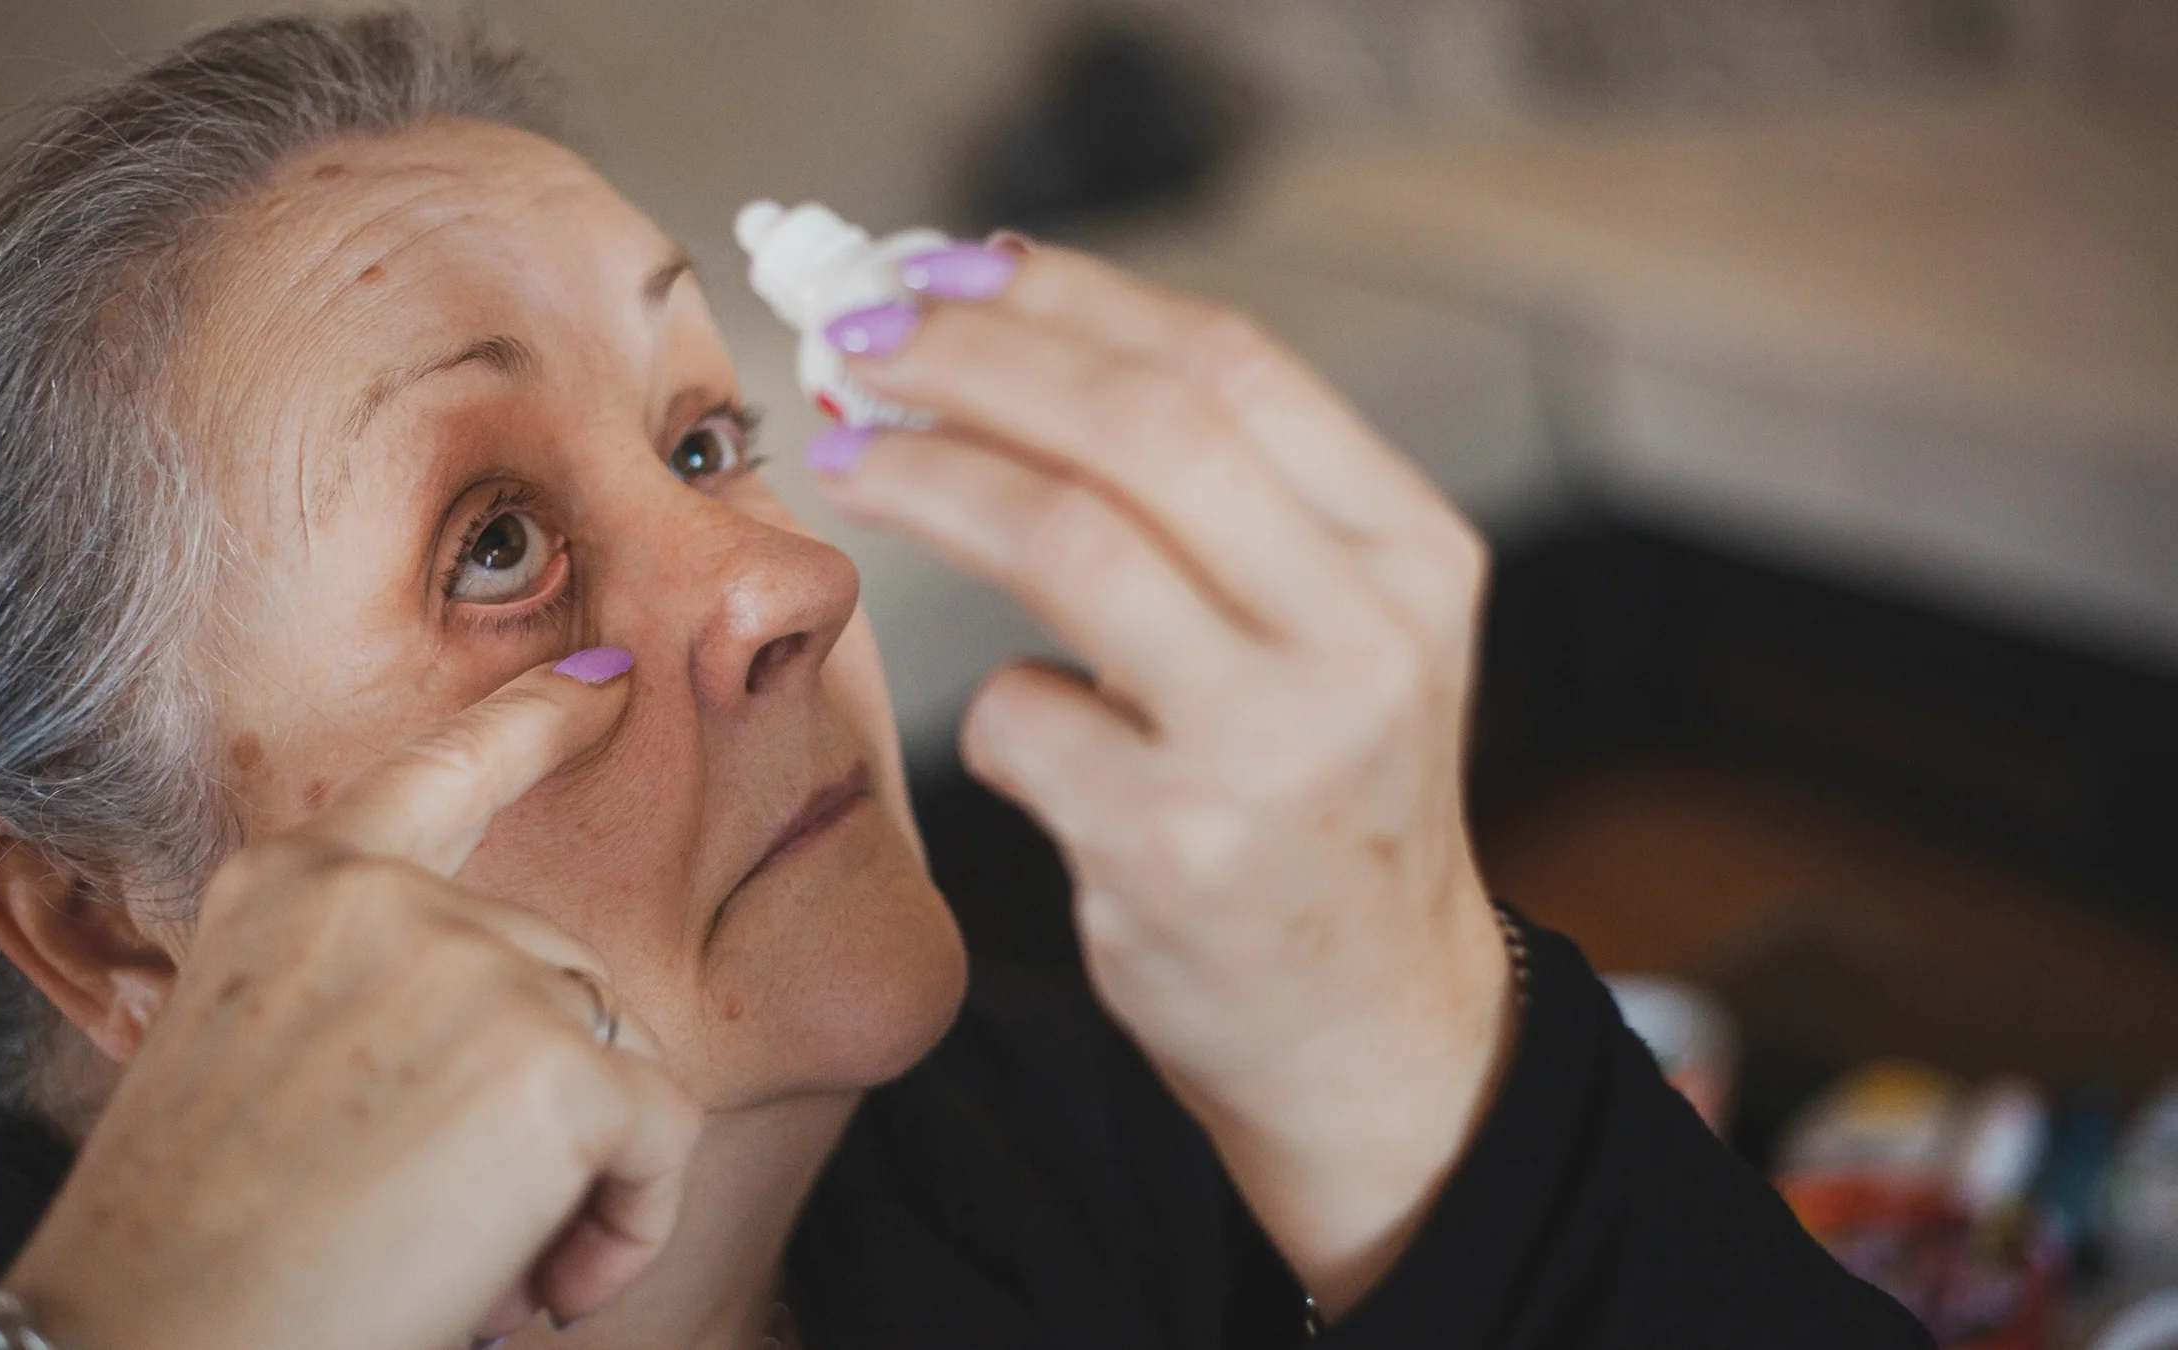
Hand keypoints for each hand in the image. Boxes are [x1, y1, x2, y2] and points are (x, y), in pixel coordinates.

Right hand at [1, 658, 702, 1349]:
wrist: (147, 1348)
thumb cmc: (196, 1245)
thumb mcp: (257, 1066)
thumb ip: (376, 1005)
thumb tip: (521, 1045)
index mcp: (293, 885)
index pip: (442, 768)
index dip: (540, 718)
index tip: (613, 677)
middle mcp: (383, 898)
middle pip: (558, 975)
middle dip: (545, 1102)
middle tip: (456, 1233)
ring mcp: (472, 966)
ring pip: (615, 1056)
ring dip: (584, 1173)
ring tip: (489, 1273)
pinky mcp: (551, 1064)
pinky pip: (663, 1134)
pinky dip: (632, 1223)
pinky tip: (544, 1291)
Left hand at [813, 243, 1513, 1309]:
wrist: (1374, 1027)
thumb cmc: (1327, 806)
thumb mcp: (1343, 634)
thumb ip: (1231, 505)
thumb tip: (1017, 341)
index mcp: (1412, 554)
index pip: (1228, 365)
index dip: (1065, 299)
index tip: (947, 272)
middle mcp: (1363, 636)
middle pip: (1137, 426)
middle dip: (972, 361)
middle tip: (859, 340)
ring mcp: (1271, 745)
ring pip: (1065, 538)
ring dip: (929, 478)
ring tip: (847, 455)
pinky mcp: (1172, 845)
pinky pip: (1020, 713)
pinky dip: (994, 704)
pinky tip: (1025, 731)